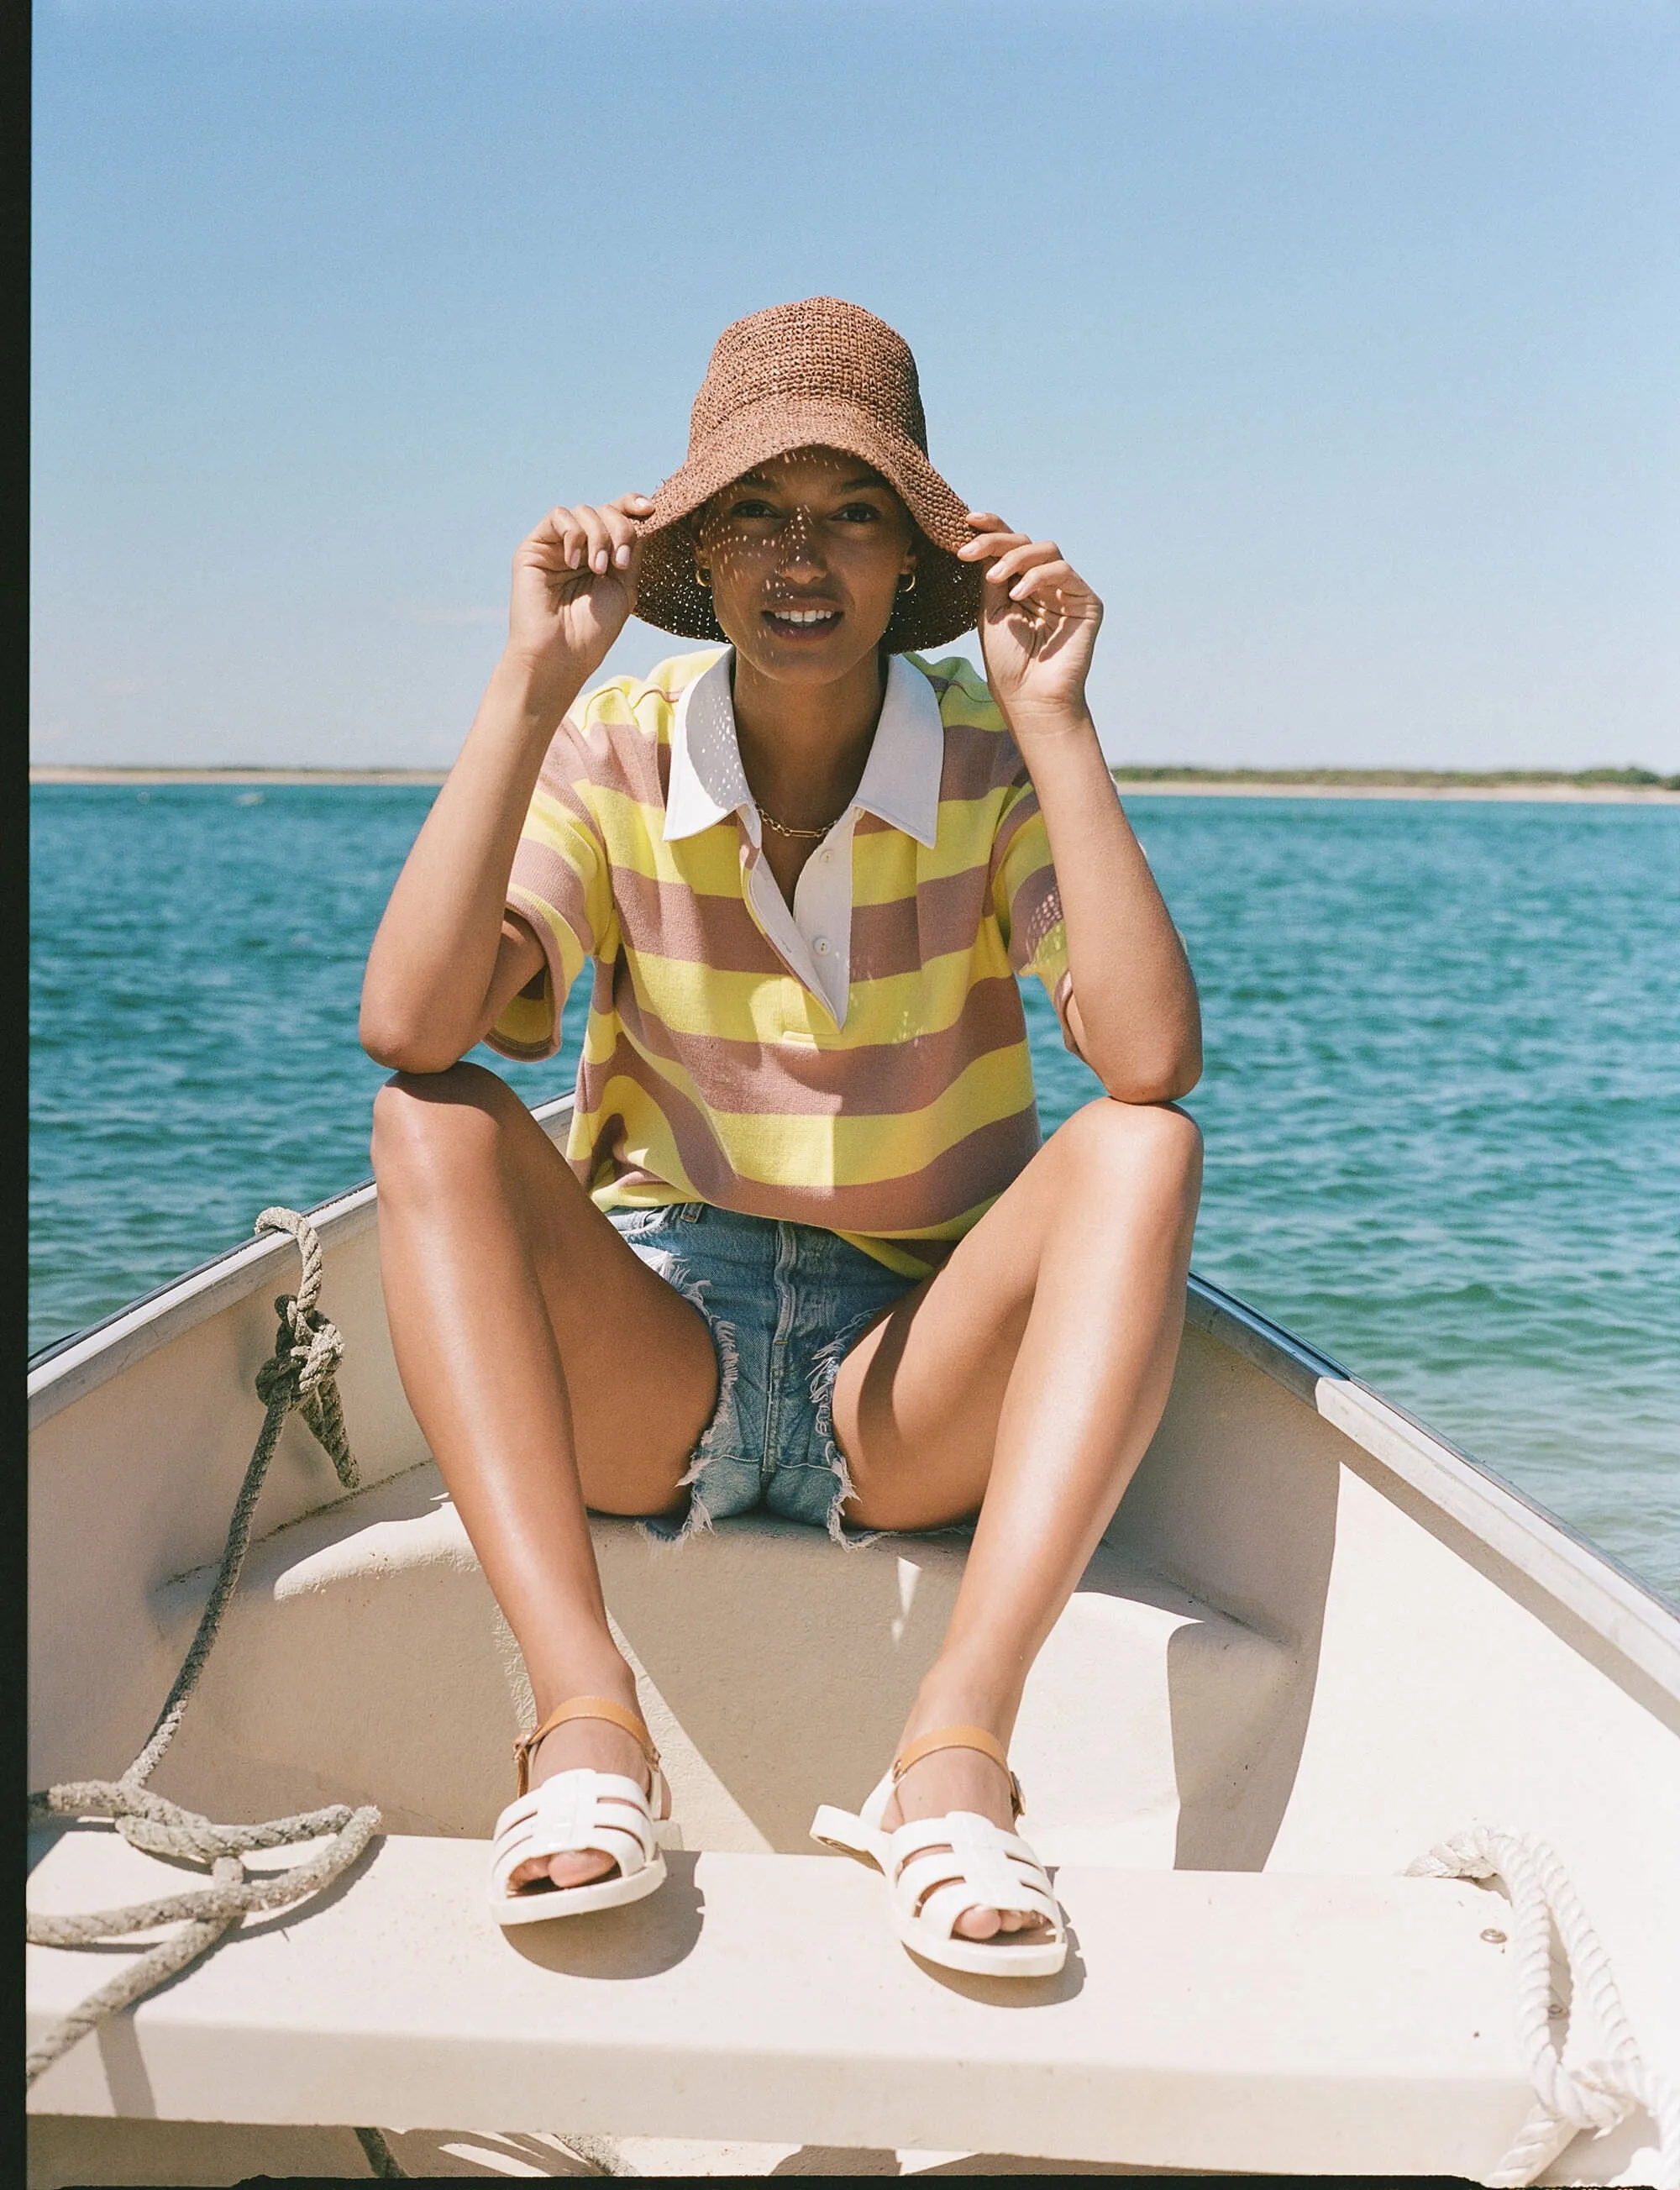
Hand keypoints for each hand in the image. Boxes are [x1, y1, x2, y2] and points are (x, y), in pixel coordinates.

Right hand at [505, 494, 652, 697]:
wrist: (561, 655)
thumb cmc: (593, 630)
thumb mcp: (624, 585)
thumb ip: (632, 549)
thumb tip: (641, 515)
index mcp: (602, 555)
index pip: (617, 515)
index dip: (632, 504)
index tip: (650, 509)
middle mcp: (579, 547)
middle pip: (605, 510)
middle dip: (619, 530)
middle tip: (620, 564)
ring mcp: (556, 546)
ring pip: (584, 511)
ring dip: (599, 537)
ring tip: (598, 570)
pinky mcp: (534, 547)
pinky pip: (558, 517)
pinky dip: (574, 534)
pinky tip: (575, 563)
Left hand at [959, 514, 1102, 739]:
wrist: (1029, 697)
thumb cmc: (1008, 661)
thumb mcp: (991, 610)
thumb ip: (992, 574)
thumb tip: (985, 539)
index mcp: (1021, 584)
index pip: (1009, 546)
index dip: (992, 528)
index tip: (967, 519)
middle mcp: (1046, 583)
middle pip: (1025, 542)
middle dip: (996, 542)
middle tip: (967, 552)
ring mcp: (1067, 591)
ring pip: (1046, 549)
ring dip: (1016, 558)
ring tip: (996, 580)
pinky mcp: (1087, 602)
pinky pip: (1063, 572)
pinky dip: (1037, 577)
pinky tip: (1018, 594)